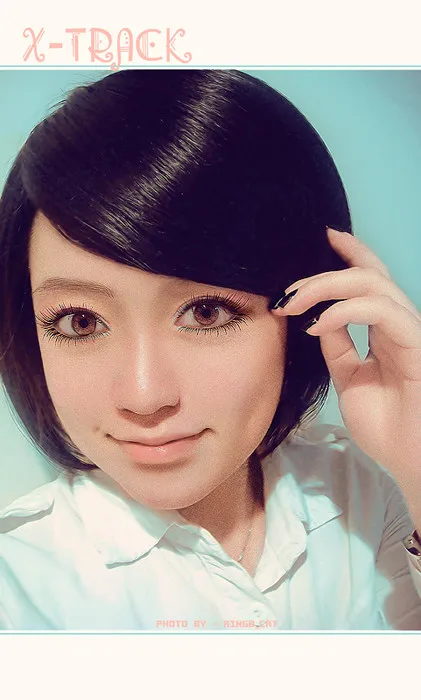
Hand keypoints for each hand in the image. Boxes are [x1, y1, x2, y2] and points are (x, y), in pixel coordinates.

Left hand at [271, 227, 420, 477]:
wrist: (410, 462)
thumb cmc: (387, 427)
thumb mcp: (350, 380)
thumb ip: (337, 346)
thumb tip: (317, 317)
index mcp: (387, 330)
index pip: (370, 280)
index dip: (349, 253)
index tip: (320, 237)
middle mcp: (401, 323)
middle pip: (368, 273)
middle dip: (321, 273)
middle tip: (285, 291)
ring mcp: (411, 331)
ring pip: (372, 284)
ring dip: (325, 287)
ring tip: (291, 304)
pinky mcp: (416, 343)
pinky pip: (380, 311)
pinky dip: (343, 311)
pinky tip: (316, 325)